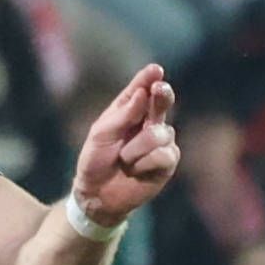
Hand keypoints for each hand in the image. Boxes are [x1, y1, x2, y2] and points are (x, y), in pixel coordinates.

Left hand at [68, 65, 181, 223]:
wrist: (98, 194)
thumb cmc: (96, 159)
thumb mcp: (102, 133)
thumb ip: (123, 114)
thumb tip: (142, 93)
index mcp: (130, 109)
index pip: (142, 88)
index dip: (149, 78)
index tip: (155, 70)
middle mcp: (150, 121)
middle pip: (162, 101)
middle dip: (162, 94)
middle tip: (159, 88)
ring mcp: (161, 140)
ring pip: (159, 133)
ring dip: (136, 149)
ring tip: (125, 160)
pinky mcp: (168, 162)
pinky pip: (164, 155)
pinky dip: (145, 163)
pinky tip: (136, 170)